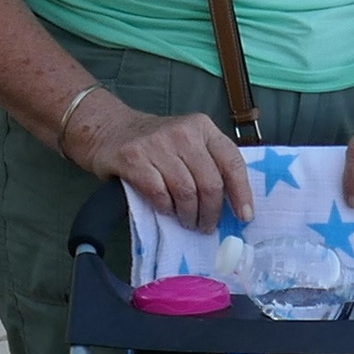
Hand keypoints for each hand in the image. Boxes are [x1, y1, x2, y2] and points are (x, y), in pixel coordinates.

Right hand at [68, 98, 252, 234]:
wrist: (109, 130)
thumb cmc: (156, 143)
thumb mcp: (188, 141)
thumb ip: (209, 162)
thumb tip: (233, 202)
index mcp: (203, 128)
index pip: (232, 162)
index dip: (241, 193)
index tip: (244, 216)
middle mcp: (183, 132)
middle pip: (210, 183)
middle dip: (212, 212)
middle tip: (206, 226)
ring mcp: (157, 144)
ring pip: (186, 191)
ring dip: (190, 214)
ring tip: (188, 221)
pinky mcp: (134, 158)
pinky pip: (159, 193)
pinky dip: (166, 208)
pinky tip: (167, 210)